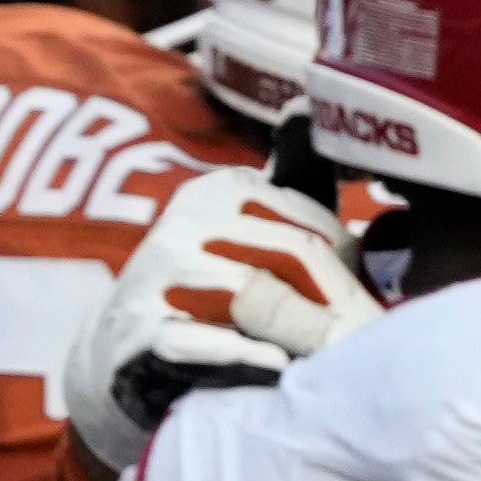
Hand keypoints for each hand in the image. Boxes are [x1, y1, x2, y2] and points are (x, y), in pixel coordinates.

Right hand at [62, 169, 373, 472]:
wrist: (117, 362)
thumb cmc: (208, 296)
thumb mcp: (254, 233)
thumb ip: (293, 179)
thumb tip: (304, 106)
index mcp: (220, 191)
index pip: (316, 225)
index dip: (348, 269)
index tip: (356, 304)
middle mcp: (185, 221)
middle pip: (295, 255)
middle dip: (337, 302)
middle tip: (363, 341)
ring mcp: (157, 274)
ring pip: (258, 297)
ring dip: (303, 334)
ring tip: (330, 362)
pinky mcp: (138, 331)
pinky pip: (210, 344)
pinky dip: (251, 361)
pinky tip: (277, 374)